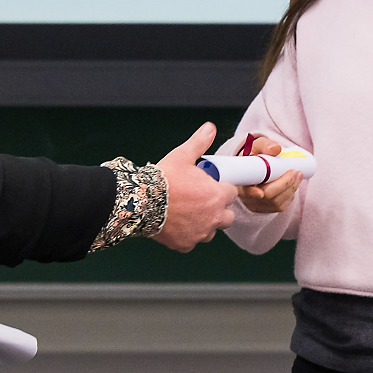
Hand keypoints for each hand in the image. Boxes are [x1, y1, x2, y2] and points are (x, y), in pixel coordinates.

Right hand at [151, 122, 236, 250]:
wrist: (140, 202)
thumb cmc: (164, 179)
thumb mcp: (182, 156)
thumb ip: (199, 142)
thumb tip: (209, 127)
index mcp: (218, 196)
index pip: (232, 193)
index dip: (223, 188)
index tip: (214, 186)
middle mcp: (213, 218)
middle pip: (227, 216)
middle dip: (219, 209)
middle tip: (203, 200)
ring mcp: (200, 233)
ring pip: (211, 230)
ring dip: (206, 223)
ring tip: (190, 213)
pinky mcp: (186, 245)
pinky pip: (193, 241)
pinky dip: (189, 234)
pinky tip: (179, 224)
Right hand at [234, 135, 301, 213]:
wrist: (255, 166)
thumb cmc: (255, 156)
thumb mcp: (257, 147)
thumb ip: (265, 145)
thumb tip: (276, 149)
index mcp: (241, 182)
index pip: (244, 192)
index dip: (252, 194)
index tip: (260, 193)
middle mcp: (247, 197)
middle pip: (267, 197)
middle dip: (284, 185)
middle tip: (295, 171)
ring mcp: (257, 205)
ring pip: (277, 203)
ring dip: (291, 189)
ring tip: (298, 174)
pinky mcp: (267, 208)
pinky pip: (281, 206)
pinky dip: (290, 195)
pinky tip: (294, 184)